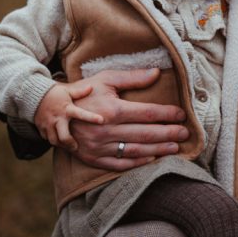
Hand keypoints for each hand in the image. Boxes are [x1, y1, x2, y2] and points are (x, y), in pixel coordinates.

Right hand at [35, 82, 102, 150]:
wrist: (32, 96)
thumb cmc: (54, 93)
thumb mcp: (67, 91)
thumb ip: (80, 92)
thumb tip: (91, 87)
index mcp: (67, 109)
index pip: (81, 114)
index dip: (91, 117)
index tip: (102, 120)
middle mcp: (57, 118)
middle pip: (63, 137)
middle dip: (71, 144)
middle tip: (76, 147)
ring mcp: (48, 125)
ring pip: (54, 140)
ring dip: (62, 145)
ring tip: (69, 146)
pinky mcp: (41, 128)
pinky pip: (47, 138)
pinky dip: (54, 141)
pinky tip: (60, 142)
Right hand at [40, 69, 188, 170]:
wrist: (51, 111)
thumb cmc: (83, 92)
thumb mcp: (106, 80)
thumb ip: (133, 78)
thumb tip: (157, 72)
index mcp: (112, 109)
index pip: (148, 113)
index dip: (168, 114)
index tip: (182, 115)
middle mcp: (106, 130)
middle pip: (146, 133)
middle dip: (169, 133)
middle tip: (186, 133)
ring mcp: (98, 146)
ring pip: (136, 150)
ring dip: (158, 149)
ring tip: (175, 147)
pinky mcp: (92, 158)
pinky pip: (119, 163)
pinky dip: (138, 162)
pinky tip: (153, 158)